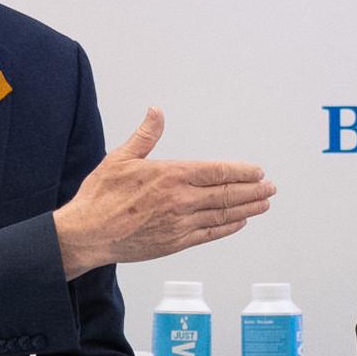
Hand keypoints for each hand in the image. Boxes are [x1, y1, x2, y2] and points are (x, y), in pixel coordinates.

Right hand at [51, 109, 276, 278]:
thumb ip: (145, 136)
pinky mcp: (175, 243)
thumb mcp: (120, 158)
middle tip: (270, 188)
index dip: (242, 172)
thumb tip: (157, 112)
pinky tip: (239, 223)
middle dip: (253, 190)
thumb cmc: (100, 197)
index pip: (218, 172)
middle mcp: (181, 200)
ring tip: (263, 204)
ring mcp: (180, 224)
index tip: (257, 172)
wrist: (86, 234)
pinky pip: (210, 234)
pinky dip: (228, 227)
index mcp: (171, 175)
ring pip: (223, 215)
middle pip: (227, 194)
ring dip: (247, 208)